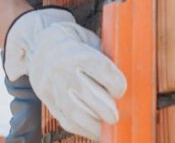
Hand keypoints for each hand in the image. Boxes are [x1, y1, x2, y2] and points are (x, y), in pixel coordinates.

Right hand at [4, 8, 126, 140]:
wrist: (42, 45)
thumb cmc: (76, 44)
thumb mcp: (92, 43)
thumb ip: (108, 59)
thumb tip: (132, 80)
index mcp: (78, 52)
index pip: (101, 70)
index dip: (116, 84)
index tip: (121, 90)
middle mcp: (63, 69)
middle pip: (88, 94)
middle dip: (107, 110)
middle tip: (116, 117)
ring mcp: (53, 86)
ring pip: (74, 111)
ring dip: (94, 125)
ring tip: (107, 129)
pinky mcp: (47, 99)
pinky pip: (65, 119)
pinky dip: (81, 129)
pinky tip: (93, 131)